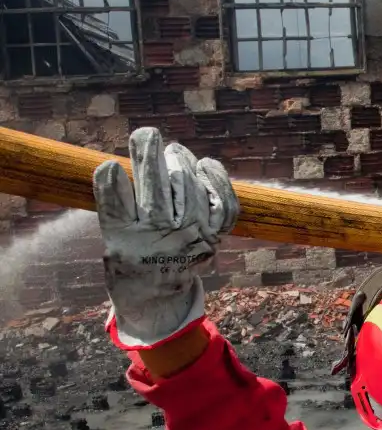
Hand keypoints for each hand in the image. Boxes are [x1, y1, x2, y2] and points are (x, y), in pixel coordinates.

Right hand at [94, 127, 239, 349]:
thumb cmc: (131, 255)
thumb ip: (115, 205)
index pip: (117, 206)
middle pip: (155, 194)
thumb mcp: (112, 235)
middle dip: (150, 159)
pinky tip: (204, 164)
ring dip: (180, 164)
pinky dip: (216, 180)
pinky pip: (223, 204)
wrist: (158, 295)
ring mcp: (191, 239)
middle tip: (146, 133)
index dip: (113, 183)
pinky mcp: (214, 236)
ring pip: (188, 191)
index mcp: (124, 242)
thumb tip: (116, 167)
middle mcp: (159, 242)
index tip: (111, 165)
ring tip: (172, 151)